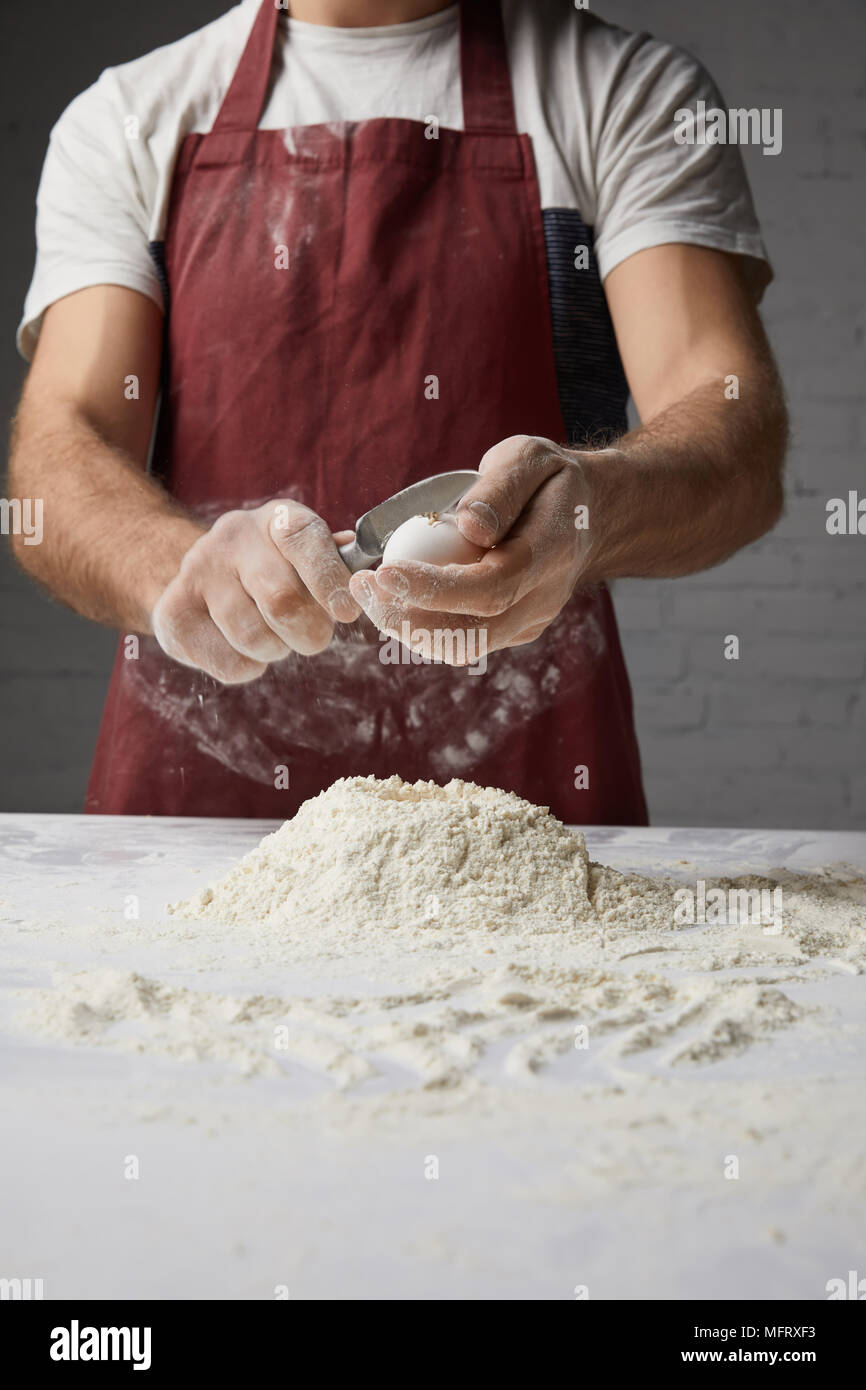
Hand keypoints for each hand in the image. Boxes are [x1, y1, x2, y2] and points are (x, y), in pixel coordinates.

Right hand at [152, 500, 360, 682]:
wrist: (199, 579)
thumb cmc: (274, 570)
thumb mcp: (306, 557)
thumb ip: (336, 565)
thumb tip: (364, 571)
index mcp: (276, 518)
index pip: (305, 538)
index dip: (330, 579)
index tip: (347, 613)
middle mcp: (232, 536)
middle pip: (281, 599)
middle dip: (309, 632)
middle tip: (312, 637)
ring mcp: (196, 572)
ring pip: (253, 636)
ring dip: (275, 649)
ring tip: (272, 636)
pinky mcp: (173, 614)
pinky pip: (229, 663)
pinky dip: (248, 667)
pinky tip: (243, 648)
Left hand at [347, 435, 595, 661]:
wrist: (589, 517)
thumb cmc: (550, 480)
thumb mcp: (530, 459)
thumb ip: (501, 489)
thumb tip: (468, 526)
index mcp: (549, 555)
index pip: (490, 589)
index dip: (434, 590)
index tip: (384, 573)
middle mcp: (541, 600)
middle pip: (471, 634)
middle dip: (406, 619)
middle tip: (360, 586)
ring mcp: (527, 622)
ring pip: (461, 647)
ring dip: (405, 628)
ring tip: (366, 591)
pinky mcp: (511, 631)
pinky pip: (461, 640)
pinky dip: (420, 625)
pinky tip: (391, 598)